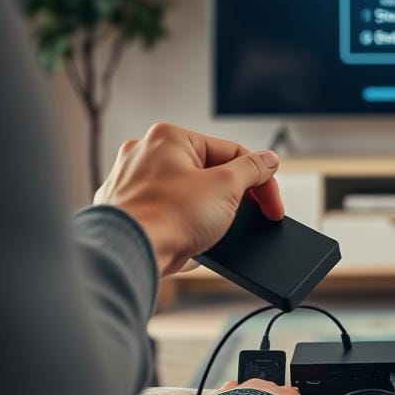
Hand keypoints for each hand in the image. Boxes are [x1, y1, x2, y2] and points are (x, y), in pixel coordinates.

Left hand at [94, 122, 284, 275]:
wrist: (127, 256)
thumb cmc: (167, 217)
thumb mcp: (226, 186)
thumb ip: (253, 168)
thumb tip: (268, 160)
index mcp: (169, 137)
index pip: (232, 152)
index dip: (259, 179)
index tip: (271, 204)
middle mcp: (144, 155)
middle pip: (208, 172)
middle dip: (230, 196)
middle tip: (244, 215)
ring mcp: (129, 184)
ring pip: (186, 195)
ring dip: (205, 213)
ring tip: (210, 230)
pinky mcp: (123, 214)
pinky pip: (165, 216)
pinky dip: (181, 228)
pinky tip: (189, 242)